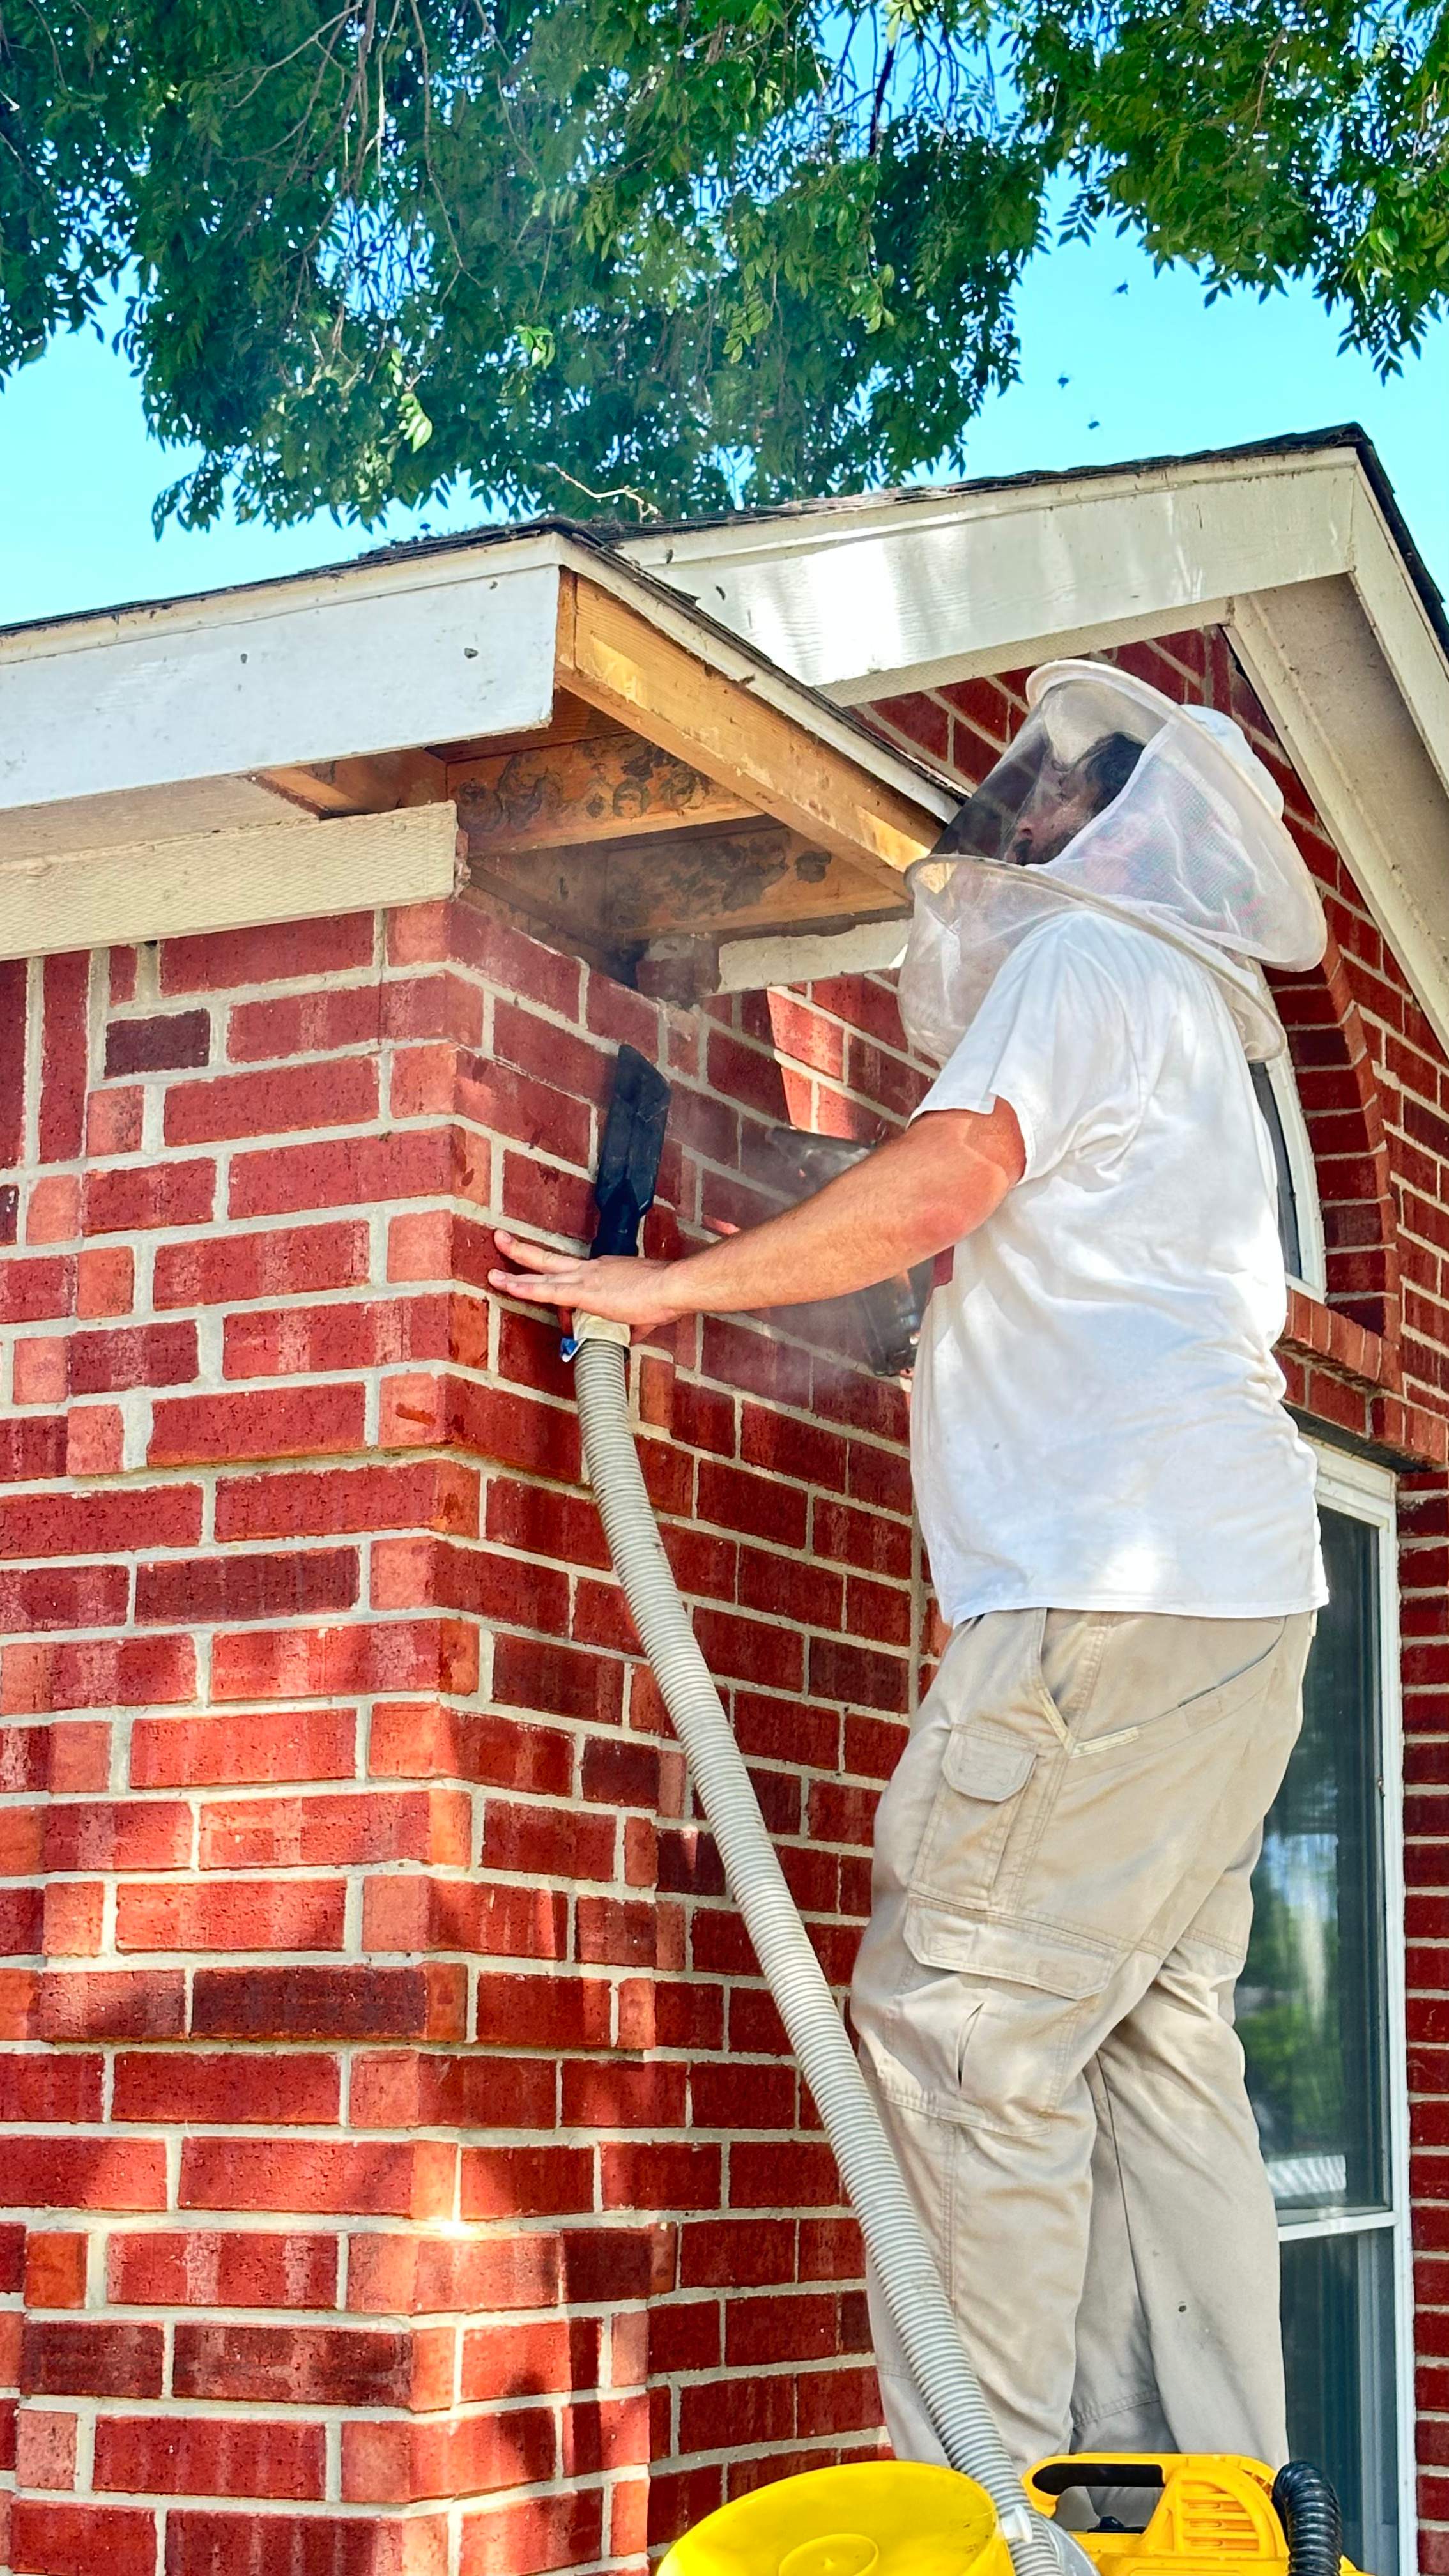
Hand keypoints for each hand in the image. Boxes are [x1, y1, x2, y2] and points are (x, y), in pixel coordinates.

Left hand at [488, 1231, 685, 1333]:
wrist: (672, 1286)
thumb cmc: (665, 1296)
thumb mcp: (644, 1314)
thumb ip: (631, 1326)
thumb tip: (629, 1338)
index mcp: (604, 1271)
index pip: (572, 1278)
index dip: (560, 1289)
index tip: (554, 1298)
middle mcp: (590, 1268)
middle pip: (548, 1259)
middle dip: (523, 1252)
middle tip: (501, 1240)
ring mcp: (585, 1277)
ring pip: (541, 1274)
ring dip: (515, 1274)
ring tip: (492, 1274)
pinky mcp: (584, 1291)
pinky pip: (547, 1290)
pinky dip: (526, 1289)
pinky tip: (508, 1286)